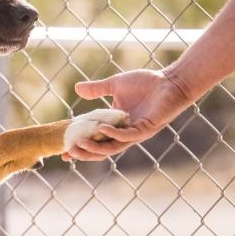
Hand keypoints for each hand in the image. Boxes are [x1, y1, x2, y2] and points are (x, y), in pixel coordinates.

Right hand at [62, 68, 194, 160]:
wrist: (170, 82)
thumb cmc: (146, 83)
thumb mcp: (115, 85)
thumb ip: (97, 89)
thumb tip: (77, 88)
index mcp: (115, 124)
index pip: (94, 139)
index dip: (80, 146)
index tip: (64, 151)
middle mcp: (124, 132)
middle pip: (101, 149)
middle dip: (84, 153)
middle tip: (69, 153)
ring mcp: (135, 133)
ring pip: (112, 148)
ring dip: (95, 148)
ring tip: (79, 145)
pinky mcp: (146, 129)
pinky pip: (127, 136)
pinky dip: (113, 134)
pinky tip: (102, 129)